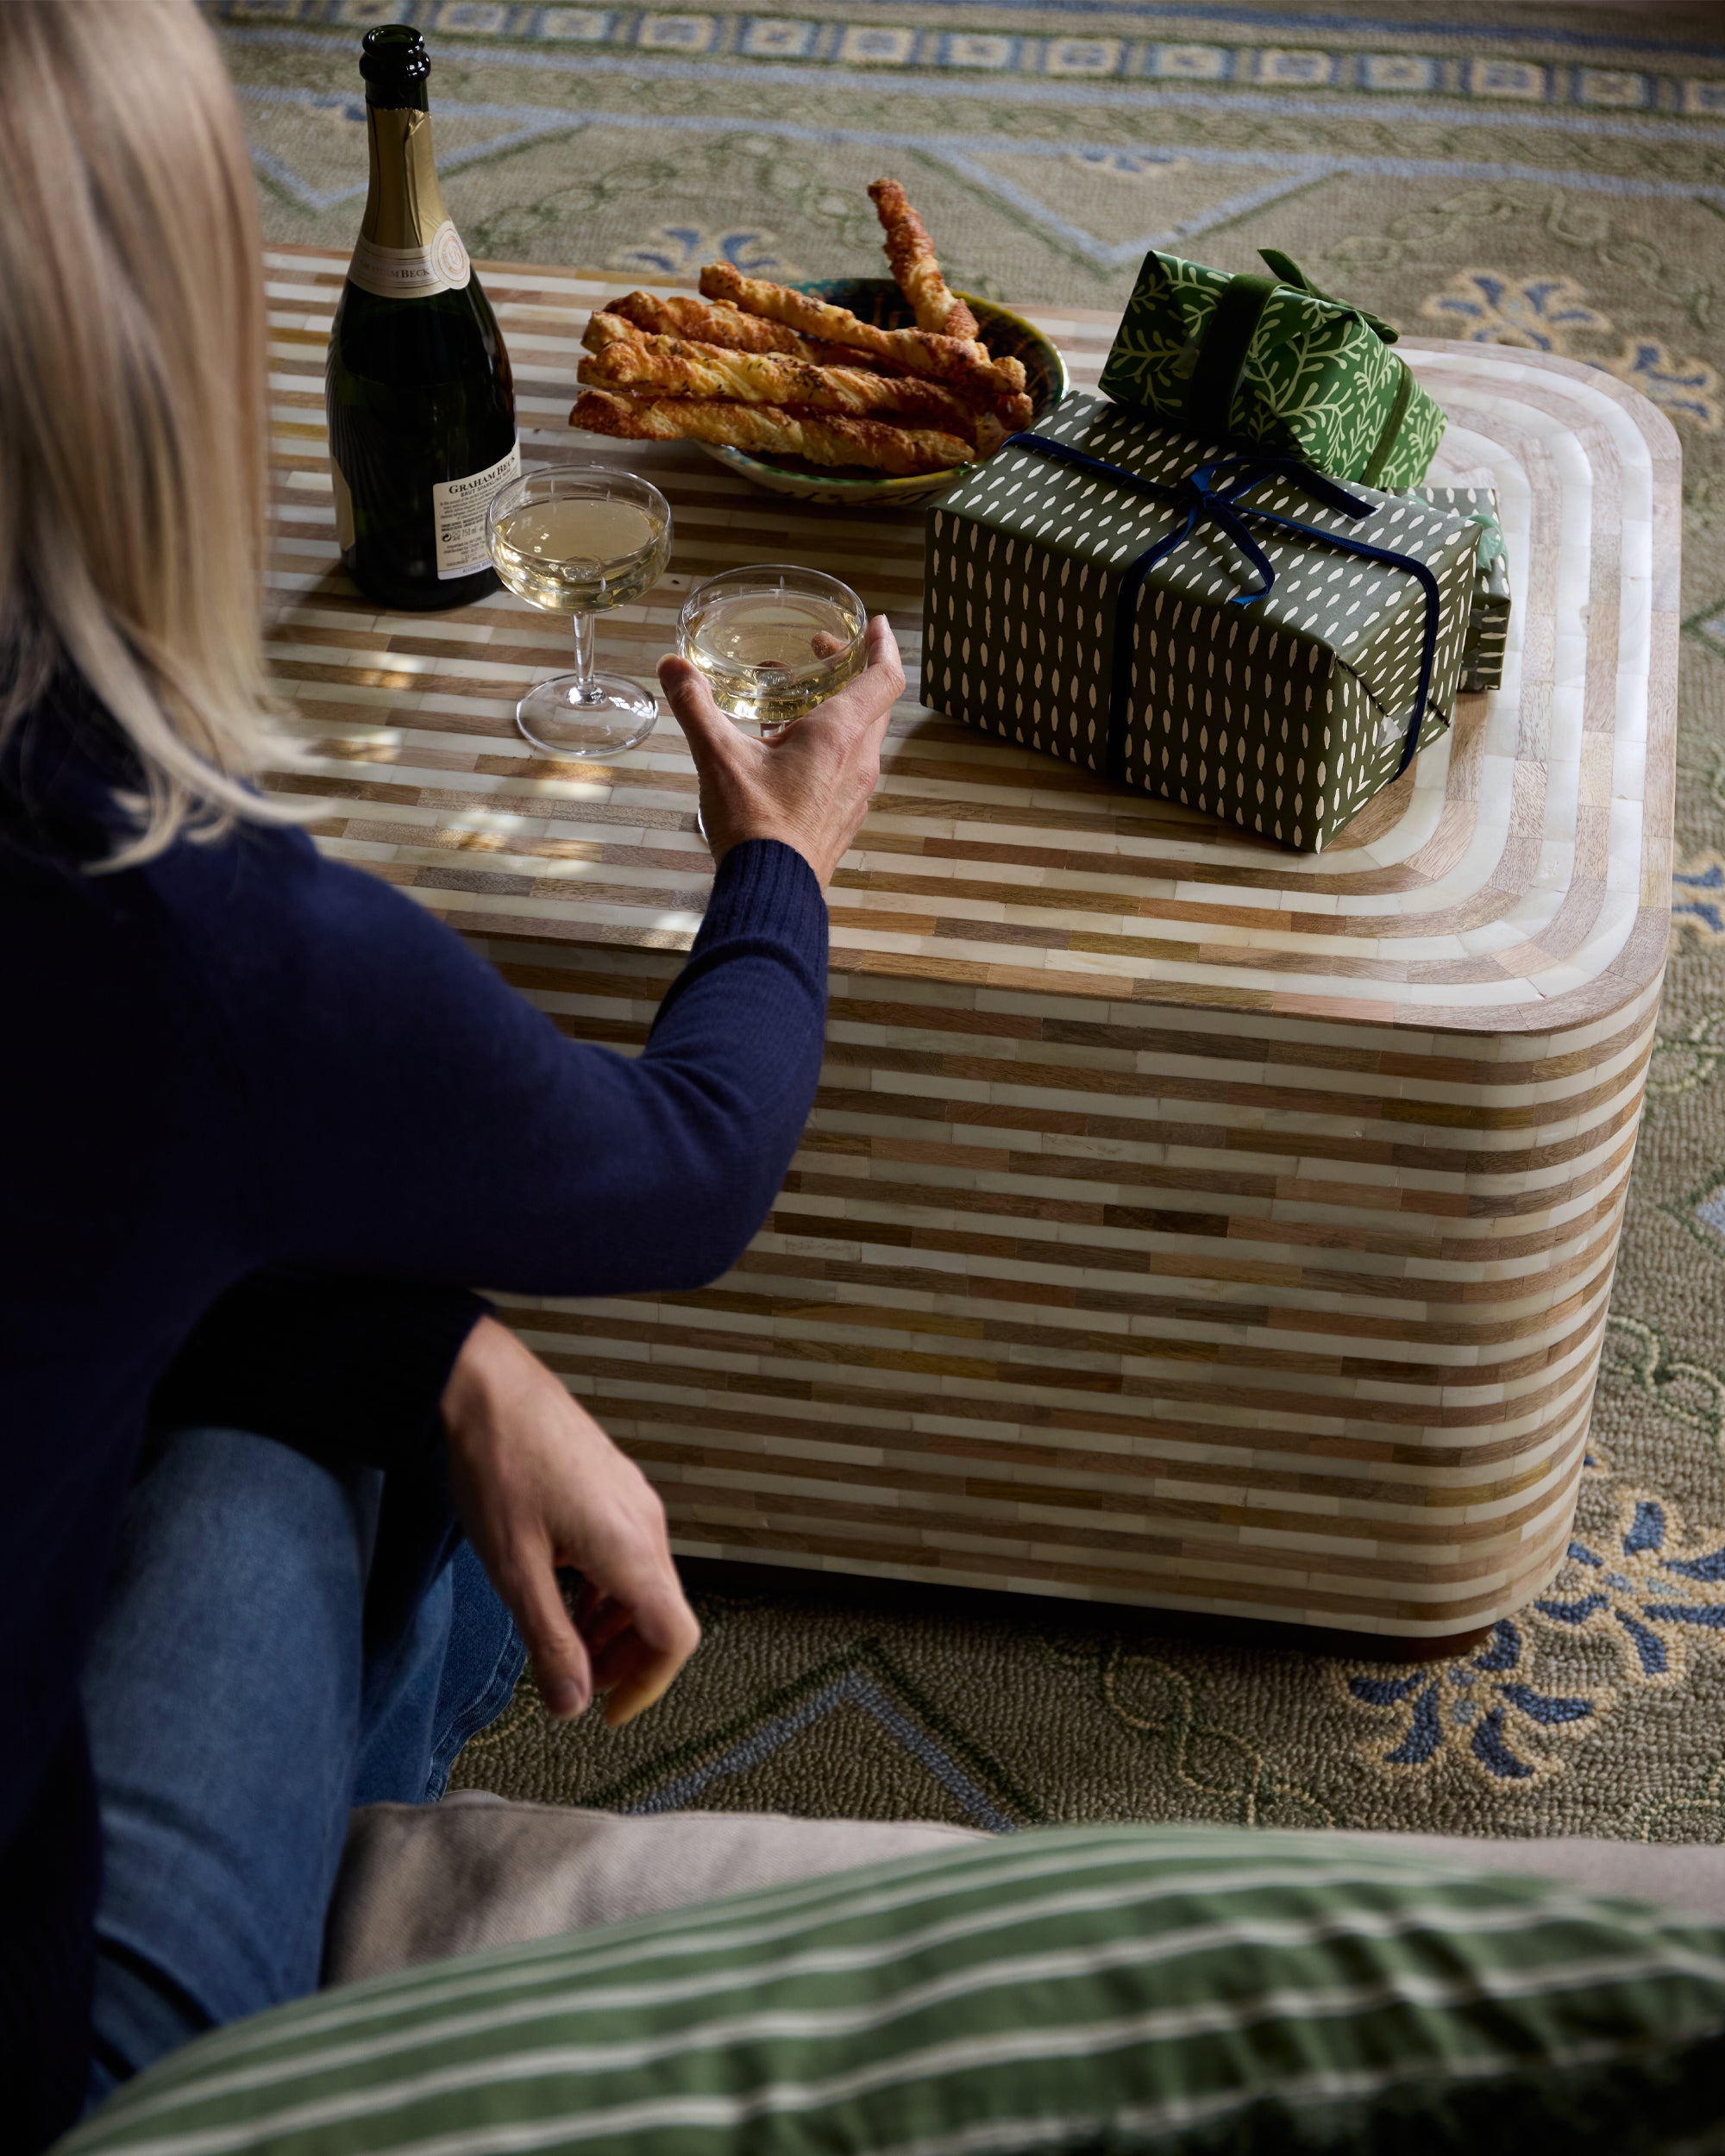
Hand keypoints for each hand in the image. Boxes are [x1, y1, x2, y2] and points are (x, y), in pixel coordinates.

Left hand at [440, 1315, 699, 1726]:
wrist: (486, 1384)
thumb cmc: (497, 1466)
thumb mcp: (513, 1568)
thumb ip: (549, 1640)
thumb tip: (573, 1705)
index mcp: (630, 1547)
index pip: (674, 1637)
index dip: (648, 1686)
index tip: (607, 1713)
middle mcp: (645, 1522)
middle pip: (663, 1613)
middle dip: (625, 1661)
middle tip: (576, 1686)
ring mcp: (633, 1499)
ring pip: (645, 1583)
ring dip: (613, 1625)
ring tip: (564, 1643)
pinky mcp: (614, 1485)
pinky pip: (629, 1551)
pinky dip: (606, 1588)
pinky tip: (564, 1590)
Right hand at [658, 613, 904, 888]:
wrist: (773, 892)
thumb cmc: (755, 826)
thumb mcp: (717, 757)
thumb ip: (694, 705)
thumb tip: (671, 665)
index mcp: (840, 735)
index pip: (883, 676)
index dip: (882, 644)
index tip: (874, 624)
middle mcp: (859, 761)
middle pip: (874, 703)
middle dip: (850, 671)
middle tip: (818, 655)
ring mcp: (856, 793)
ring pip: (862, 737)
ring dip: (838, 710)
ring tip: (793, 702)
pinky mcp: (845, 817)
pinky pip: (849, 768)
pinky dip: (830, 746)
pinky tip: (789, 752)